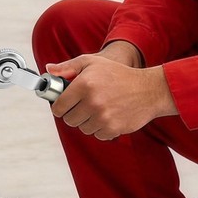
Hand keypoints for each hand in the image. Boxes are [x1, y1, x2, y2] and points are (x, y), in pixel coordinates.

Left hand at [45, 51, 176, 140]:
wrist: (149, 90)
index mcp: (84, 84)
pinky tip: (110, 115)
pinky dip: (101, 128)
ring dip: (88, 121)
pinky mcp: (112, 129)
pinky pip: (97, 134)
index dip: (60, 106)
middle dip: (74, 113)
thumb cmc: (119, 75)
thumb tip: (48, 70)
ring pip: (82, 128)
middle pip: (69, 120)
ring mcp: (102, 117)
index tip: (66, 104)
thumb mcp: (93, 62)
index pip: (58, 107)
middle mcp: (92, 102)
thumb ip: (68, 67)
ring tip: (100, 108)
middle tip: (85, 104)